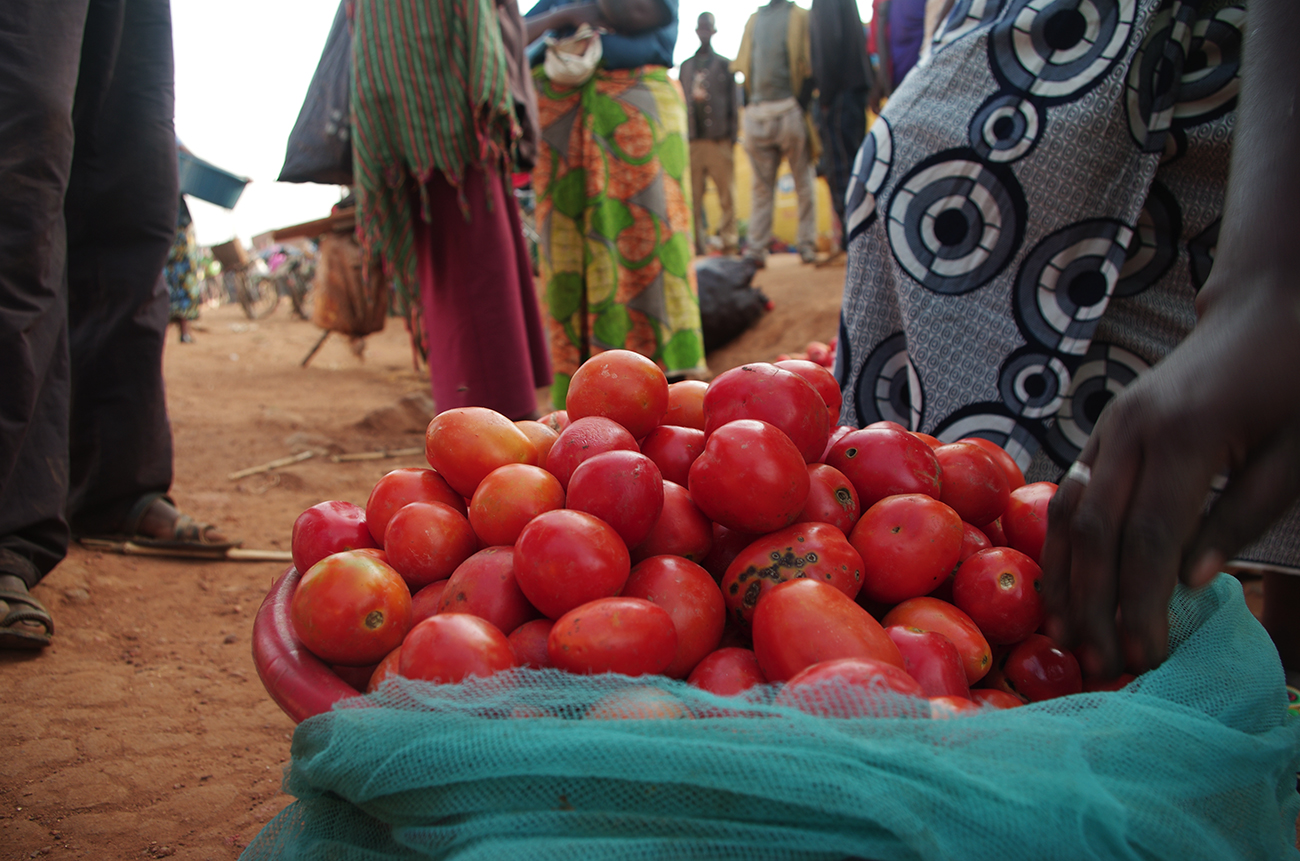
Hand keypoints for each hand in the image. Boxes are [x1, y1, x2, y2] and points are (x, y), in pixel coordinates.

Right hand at [1040, 275, 1299, 677]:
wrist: (1269, 307)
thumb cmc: (1295, 382)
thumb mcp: (1294, 456)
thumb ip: (1242, 519)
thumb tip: (1189, 584)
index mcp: (1188, 439)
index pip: (1151, 540)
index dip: (1142, 605)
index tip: (1145, 657)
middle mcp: (1133, 431)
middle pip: (1096, 533)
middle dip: (1095, 605)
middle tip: (1101, 665)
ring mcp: (1111, 426)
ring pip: (1068, 512)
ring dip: (1065, 579)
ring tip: (1068, 636)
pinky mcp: (1105, 427)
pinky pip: (1071, 490)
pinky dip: (1063, 543)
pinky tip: (1065, 583)